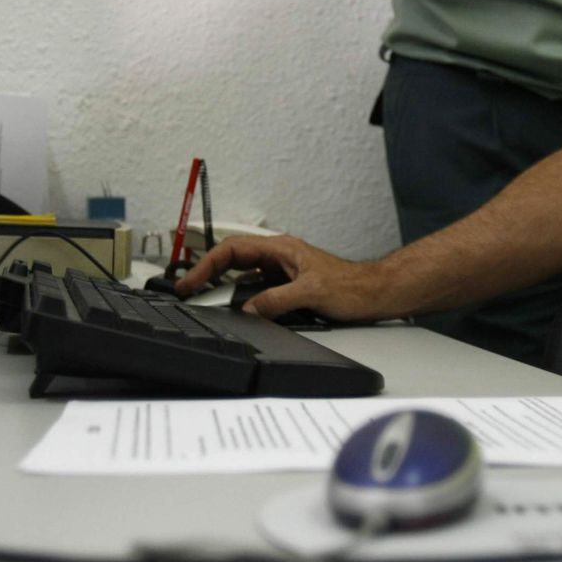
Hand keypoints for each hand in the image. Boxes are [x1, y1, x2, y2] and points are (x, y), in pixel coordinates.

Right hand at [176, 236, 396, 322]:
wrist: (375, 294)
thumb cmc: (352, 286)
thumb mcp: (311, 293)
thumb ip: (277, 301)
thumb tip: (249, 310)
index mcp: (280, 249)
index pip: (232, 250)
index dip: (206, 264)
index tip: (190, 282)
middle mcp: (278, 258)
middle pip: (232, 261)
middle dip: (207, 274)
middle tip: (186, 292)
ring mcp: (282, 273)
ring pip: (243, 278)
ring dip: (224, 289)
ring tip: (205, 303)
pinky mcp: (287, 288)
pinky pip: (257, 292)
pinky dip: (243, 301)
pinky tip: (237, 312)